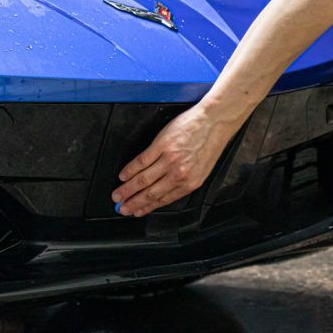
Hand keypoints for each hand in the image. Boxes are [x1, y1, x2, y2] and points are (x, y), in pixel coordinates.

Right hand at [111, 103, 237, 216]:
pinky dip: (130, 170)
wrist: (215, 121)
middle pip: (150, 193)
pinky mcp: (162, 145)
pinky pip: (141, 161)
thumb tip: (168, 189)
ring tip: (118, 195)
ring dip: (127, 189)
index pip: (164, 200)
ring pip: (143, 180)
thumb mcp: (203, 169)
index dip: (147, 207)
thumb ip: (186, 181)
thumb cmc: (210, 142)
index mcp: (190, 182)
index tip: (137, 212)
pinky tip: (123, 176)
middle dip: (133, 203)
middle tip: (122, 208)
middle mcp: (179, 174)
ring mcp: (169, 160)